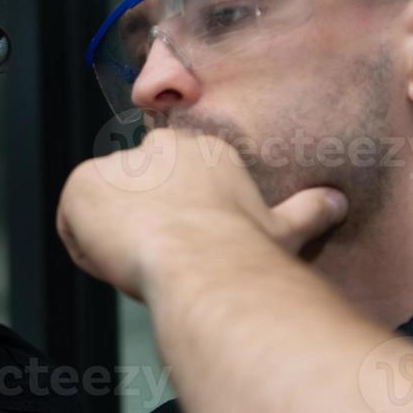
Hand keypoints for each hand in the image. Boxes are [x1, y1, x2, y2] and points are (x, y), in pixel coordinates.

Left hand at [56, 127, 347, 299]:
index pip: (170, 182)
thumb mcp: (282, 228)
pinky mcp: (81, 185)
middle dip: (142, 223)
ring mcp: (117, 163)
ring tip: (142, 265)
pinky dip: (86, 248)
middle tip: (161, 257)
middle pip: (135, 192)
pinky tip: (117, 263)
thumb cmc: (244, 250)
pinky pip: (73, 223)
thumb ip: (308, 211)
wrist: (201, 262)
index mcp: (203, 152)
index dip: (173, 218)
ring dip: (114, 238)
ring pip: (103, 209)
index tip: (183, 243)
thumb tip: (339, 202)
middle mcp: (157, 147)